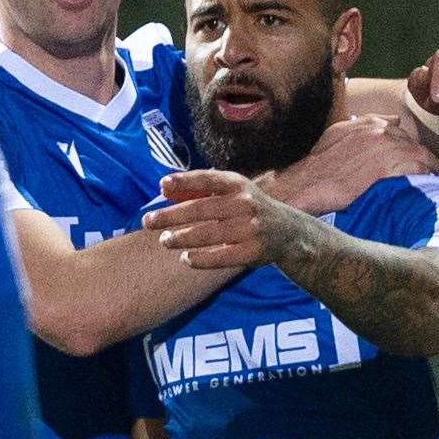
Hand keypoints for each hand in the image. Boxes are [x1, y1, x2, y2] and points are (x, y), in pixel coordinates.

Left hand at [143, 170, 311, 270]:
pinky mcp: (254, 251)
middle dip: (172, 215)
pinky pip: (223, 257)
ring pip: (210, 234)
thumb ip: (200, 189)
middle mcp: (246, 204)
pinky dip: (202, 258)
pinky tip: (185, 258)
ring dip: (183, 237)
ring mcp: (251, 228)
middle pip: (203, 209)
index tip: (162, 185)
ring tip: (164, 240)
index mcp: (237, 184)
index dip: (185, 181)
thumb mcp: (231, 191)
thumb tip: (164, 188)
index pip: (208, 179)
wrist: (289, 232)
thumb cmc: (247, 208)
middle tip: (149, 221)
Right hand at [266, 115, 437, 215]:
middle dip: (419, 162)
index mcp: (371, 124)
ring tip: (427, 186)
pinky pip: (420, 171)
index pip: (402, 135)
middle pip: (416, 146)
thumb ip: (365, 124)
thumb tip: (394, 120)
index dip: (406, 152)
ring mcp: (387, 149)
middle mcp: (382, 132)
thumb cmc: (318, 164)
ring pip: (423, 158)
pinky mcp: (389, 169)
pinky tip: (423, 190)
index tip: (407, 165)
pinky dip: (425, 180)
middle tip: (421, 179)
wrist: (306, 185)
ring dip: (427, 172)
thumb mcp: (337, 134)